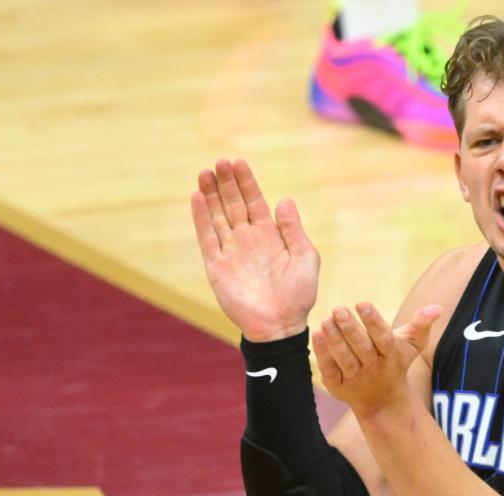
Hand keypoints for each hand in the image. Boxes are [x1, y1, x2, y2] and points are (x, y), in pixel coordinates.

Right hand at [191, 159, 318, 341]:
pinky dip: (201, 218)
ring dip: (211, 194)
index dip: (246, 182)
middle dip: (226, 183)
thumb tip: (285, 200)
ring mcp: (231, 251)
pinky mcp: (217, 266)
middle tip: (219, 161)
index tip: (238, 162)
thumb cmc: (299, 295)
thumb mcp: (306, 258)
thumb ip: (293, 230)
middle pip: (233, 204)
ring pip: (217, 216)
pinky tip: (197, 197)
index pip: (254, 201)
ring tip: (205, 172)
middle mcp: (248, 239)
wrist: (281, 325)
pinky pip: (207, 237)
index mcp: (270, 235)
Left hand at [313, 303, 441, 415]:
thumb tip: (437, 307)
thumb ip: (422, 324)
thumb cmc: (396, 362)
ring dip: (334, 339)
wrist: (383, 401)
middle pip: (362, 348)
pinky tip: (316, 333)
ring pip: (344, 359)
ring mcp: (355, 378)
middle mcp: (373, 368)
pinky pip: (329, 369)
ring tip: (326, 319)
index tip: (362, 303)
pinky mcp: (338, 386)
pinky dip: (322, 353)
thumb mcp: (412, 344)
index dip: (373, 320)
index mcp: (390, 354)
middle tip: (338, 309)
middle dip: (350, 329)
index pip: (382, 337)